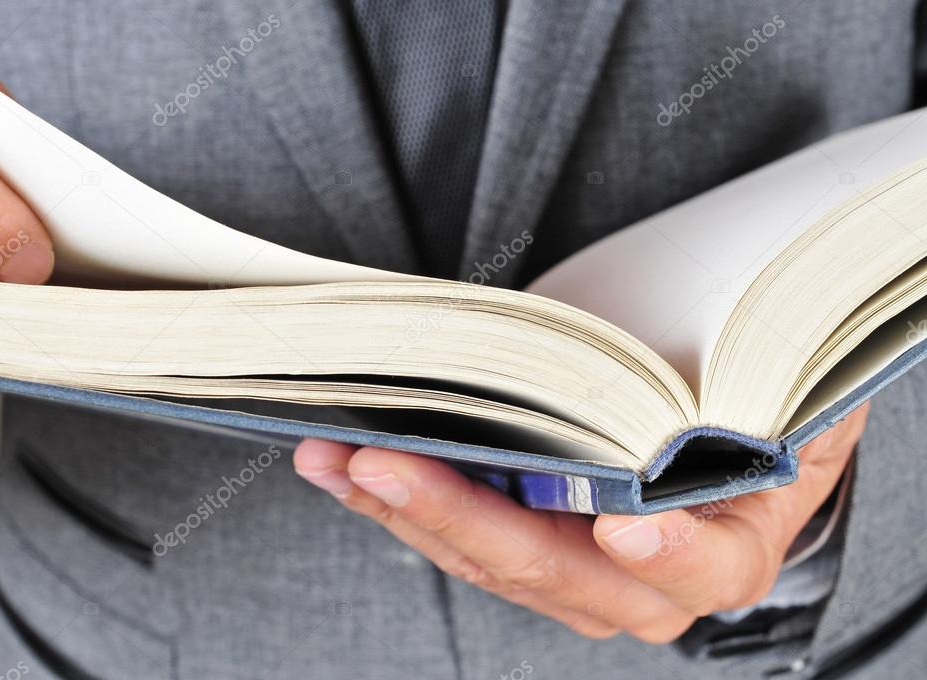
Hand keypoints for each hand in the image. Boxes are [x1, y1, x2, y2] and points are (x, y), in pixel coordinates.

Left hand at [294, 402, 867, 642]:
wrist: (724, 437)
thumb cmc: (754, 413)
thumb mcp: (784, 399)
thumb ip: (759, 400)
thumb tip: (709, 375)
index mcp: (729, 549)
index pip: (706, 567)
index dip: (668, 552)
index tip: (625, 523)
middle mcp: (645, 582)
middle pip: (551, 567)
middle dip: (456, 516)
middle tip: (382, 461)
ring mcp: (576, 575)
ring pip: (485, 560)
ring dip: (402, 508)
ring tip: (334, 455)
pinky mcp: (526, 550)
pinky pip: (460, 538)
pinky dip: (402, 500)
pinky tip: (348, 466)